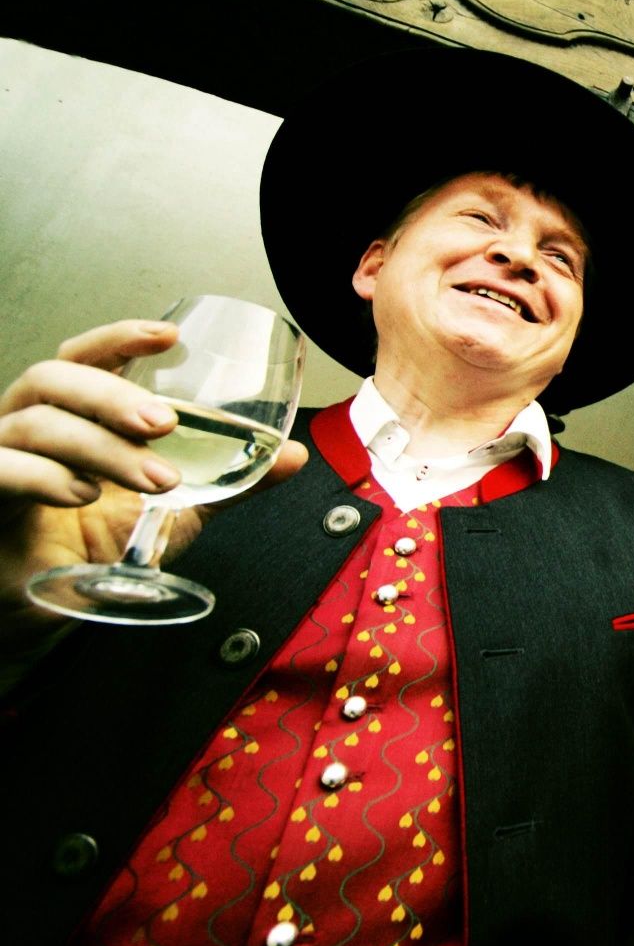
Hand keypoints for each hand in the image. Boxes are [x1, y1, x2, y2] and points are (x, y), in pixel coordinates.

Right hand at [0, 321, 306, 657]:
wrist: (40, 609)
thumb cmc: (95, 544)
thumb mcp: (176, 508)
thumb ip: (229, 480)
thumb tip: (294, 456)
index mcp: (71, 414)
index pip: (84, 357)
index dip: (119, 337)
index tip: (169, 336)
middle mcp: (27, 425)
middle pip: (56, 378)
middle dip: (114, 394)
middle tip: (166, 423)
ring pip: (36, 424)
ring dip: (102, 446)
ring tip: (155, 478)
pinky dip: (43, 476)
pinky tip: (82, 494)